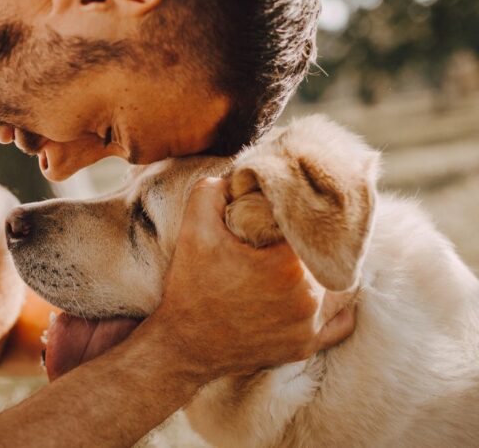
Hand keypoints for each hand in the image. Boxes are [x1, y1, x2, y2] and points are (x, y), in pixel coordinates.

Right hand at [153, 177, 354, 378]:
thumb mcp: (194, 229)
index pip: (314, 225)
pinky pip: (340, 322)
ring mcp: (310, 327)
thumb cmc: (190, 287)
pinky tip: (319, 290)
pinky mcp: (305, 347)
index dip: (302, 213)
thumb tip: (239, 176)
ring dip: (328, 270)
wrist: (182, 345)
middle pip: (331, 254)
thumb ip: (214, 190)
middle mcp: (309, 298)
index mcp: (288, 265)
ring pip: (341, 286)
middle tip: (295, 233)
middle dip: (315, 241)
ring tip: (308, 258)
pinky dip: (336, 305)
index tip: (287, 210)